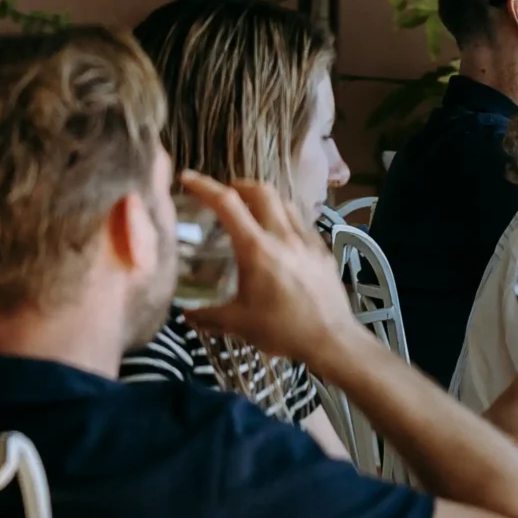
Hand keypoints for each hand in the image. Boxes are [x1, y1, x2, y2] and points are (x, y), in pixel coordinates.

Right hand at [178, 173, 364, 375]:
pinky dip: (285, 219)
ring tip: (252, 212)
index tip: (188, 178)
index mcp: (257, 248)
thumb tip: (185, 314)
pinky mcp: (323, 250)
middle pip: (261, 191)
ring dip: (265, 200)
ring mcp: (308, 240)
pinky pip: (302, 222)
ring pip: (285, 203)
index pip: (227, 203)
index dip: (204, 186)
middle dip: (239, 185)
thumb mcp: (238, 323)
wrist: (331, 339)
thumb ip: (207, 316)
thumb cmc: (282, 329)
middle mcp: (283, 236)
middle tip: (225, 194)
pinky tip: (280, 236)